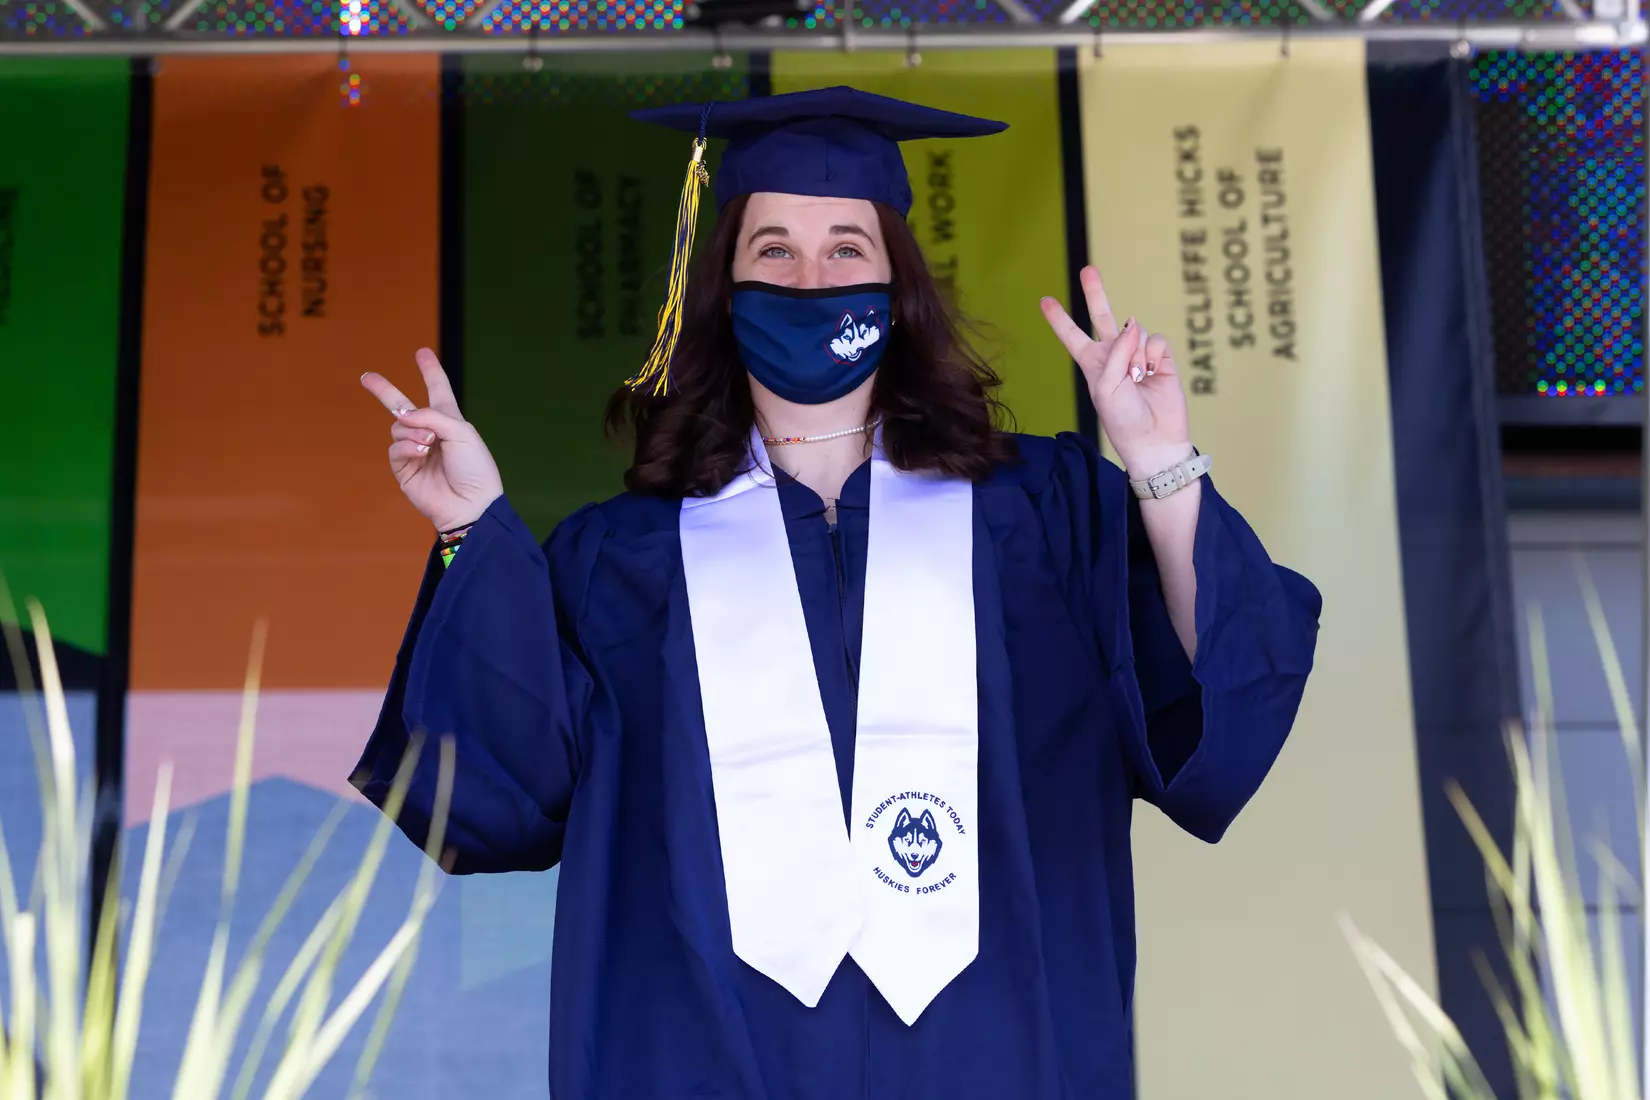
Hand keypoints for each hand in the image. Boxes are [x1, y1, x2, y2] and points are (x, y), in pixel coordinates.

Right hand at [362, 349, 503, 531]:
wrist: (470, 504)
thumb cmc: (474, 468)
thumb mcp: (461, 432)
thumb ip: (431, 416)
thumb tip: (403, 414)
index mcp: (450, 420)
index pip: (438, 390)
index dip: (430, 371)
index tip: (421, 352)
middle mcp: (430, 432)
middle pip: (402, 405)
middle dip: (384, 390)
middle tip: (367, 376)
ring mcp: (415, 451)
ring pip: (398, 427)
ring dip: (412, 432)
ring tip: (429, 444)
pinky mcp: (404, 468)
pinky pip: (394, 447)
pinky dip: (406, 446)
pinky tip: (421, 453)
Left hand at [1040, 266, 1192, 478]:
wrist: (1154, 439)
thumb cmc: (1123, 419)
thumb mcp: (1106, 387)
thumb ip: (1116, 352)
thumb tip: (1134, 323)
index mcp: (1092, 364)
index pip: (1072, 337)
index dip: (1059, 319)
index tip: (1044, 300)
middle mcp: (1114, 356)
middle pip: (1103, 317)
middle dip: (1096, 293)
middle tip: (1089, 269)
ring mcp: (1138, 355)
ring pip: (1136, 329)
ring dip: (1136, 351)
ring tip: (1138, 377)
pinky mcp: (1161, 358)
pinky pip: (1156, 339)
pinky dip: (1152, 353)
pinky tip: (1152, 372)